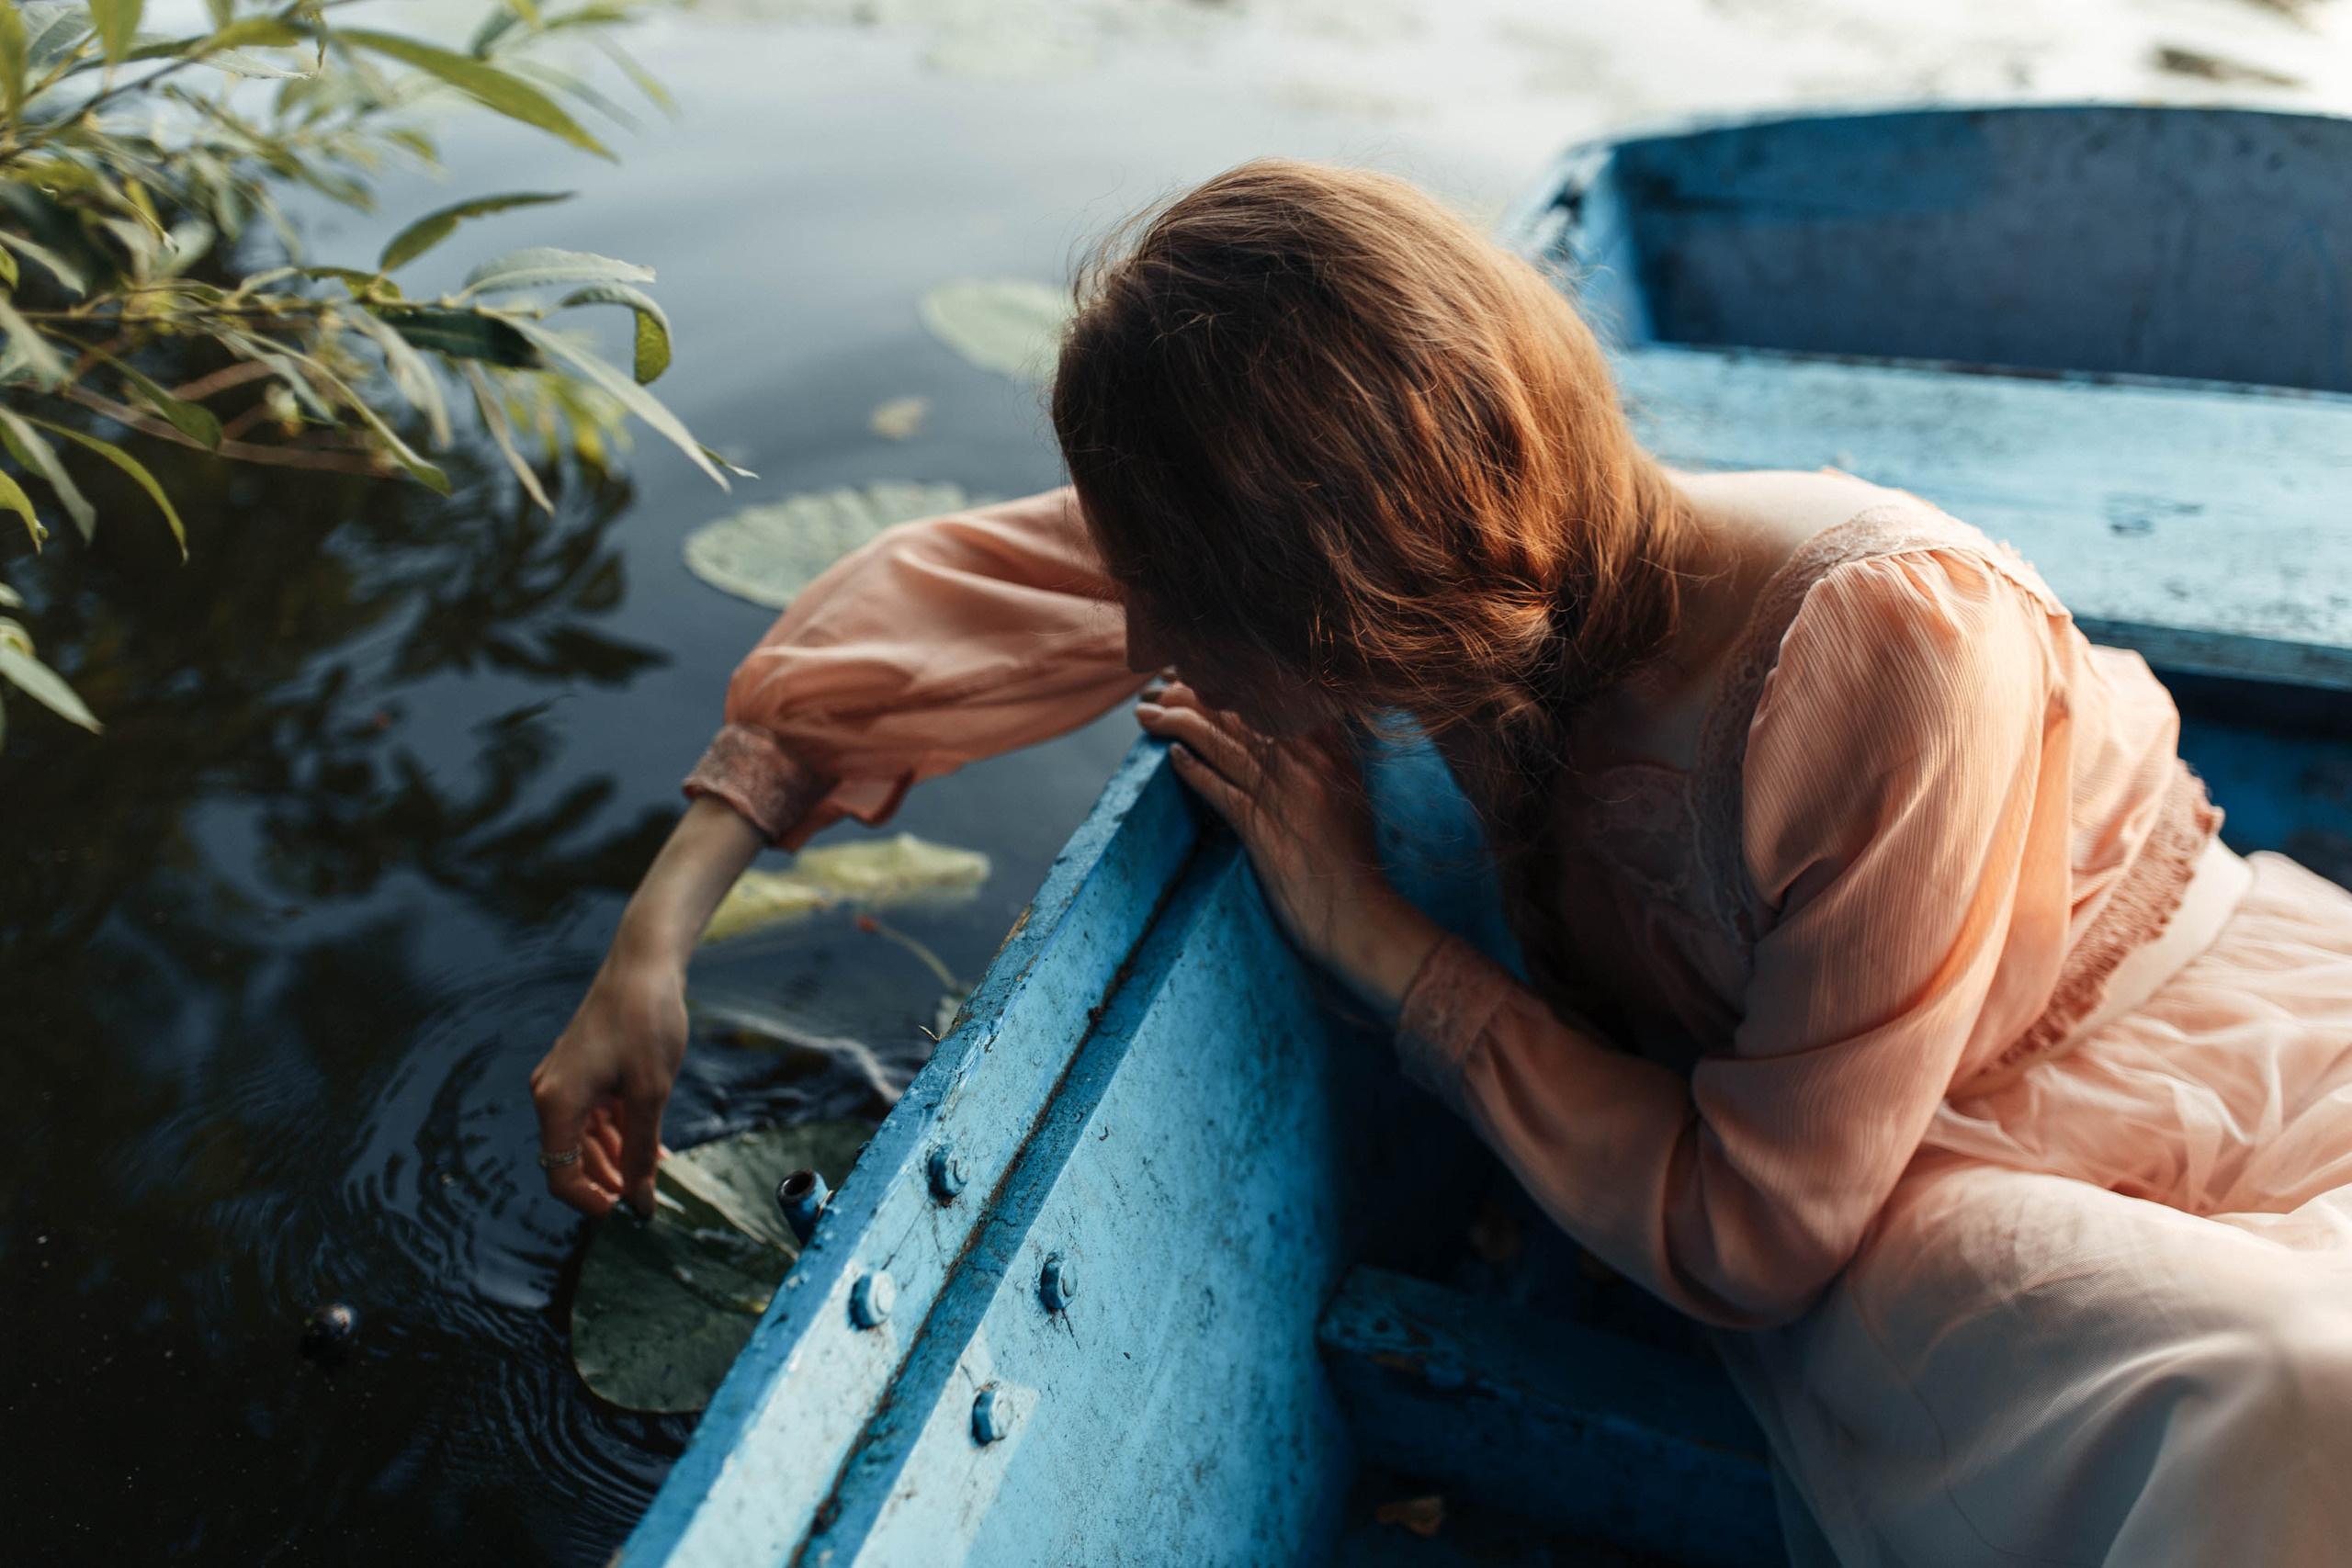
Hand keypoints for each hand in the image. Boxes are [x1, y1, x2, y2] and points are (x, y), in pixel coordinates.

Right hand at [528, 793, 762, 1215]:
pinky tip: (655, 1151)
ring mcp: (565, 1081)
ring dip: (619, 1163)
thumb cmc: (646, 1022)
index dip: (592, 1204)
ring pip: (586, 1140)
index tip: (629, 1216)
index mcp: (556, 1103)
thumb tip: (641, 1203)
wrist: (645, 963)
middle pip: (572, 1160)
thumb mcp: (650, 1093)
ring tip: (657, 1180)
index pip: (560, 1176)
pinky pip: (596, 1116)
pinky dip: (622, 1135)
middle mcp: (551, 1094)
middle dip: (609, 1185)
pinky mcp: (583, 1070)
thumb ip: (643, 1151)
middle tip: (648, 1203)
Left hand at [1136, 682, 1442, 1017]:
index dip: (1232, 684)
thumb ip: (1327, 760)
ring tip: (1147, 715)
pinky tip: (1171, 757)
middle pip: (1241, 715)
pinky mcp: (1263, 831)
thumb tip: (1300, 732)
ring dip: (1179, 724)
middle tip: (1161, 687)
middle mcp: (1307, 767)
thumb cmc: (1354, 864)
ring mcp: (1284, 797)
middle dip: (1195, 696)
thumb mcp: (1351, 798)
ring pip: (1224, 745)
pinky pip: (1221, 791)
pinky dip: (1194, 771)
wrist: (1363, 918)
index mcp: (1330, 755)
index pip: (1274, 701)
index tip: (1200, 675)